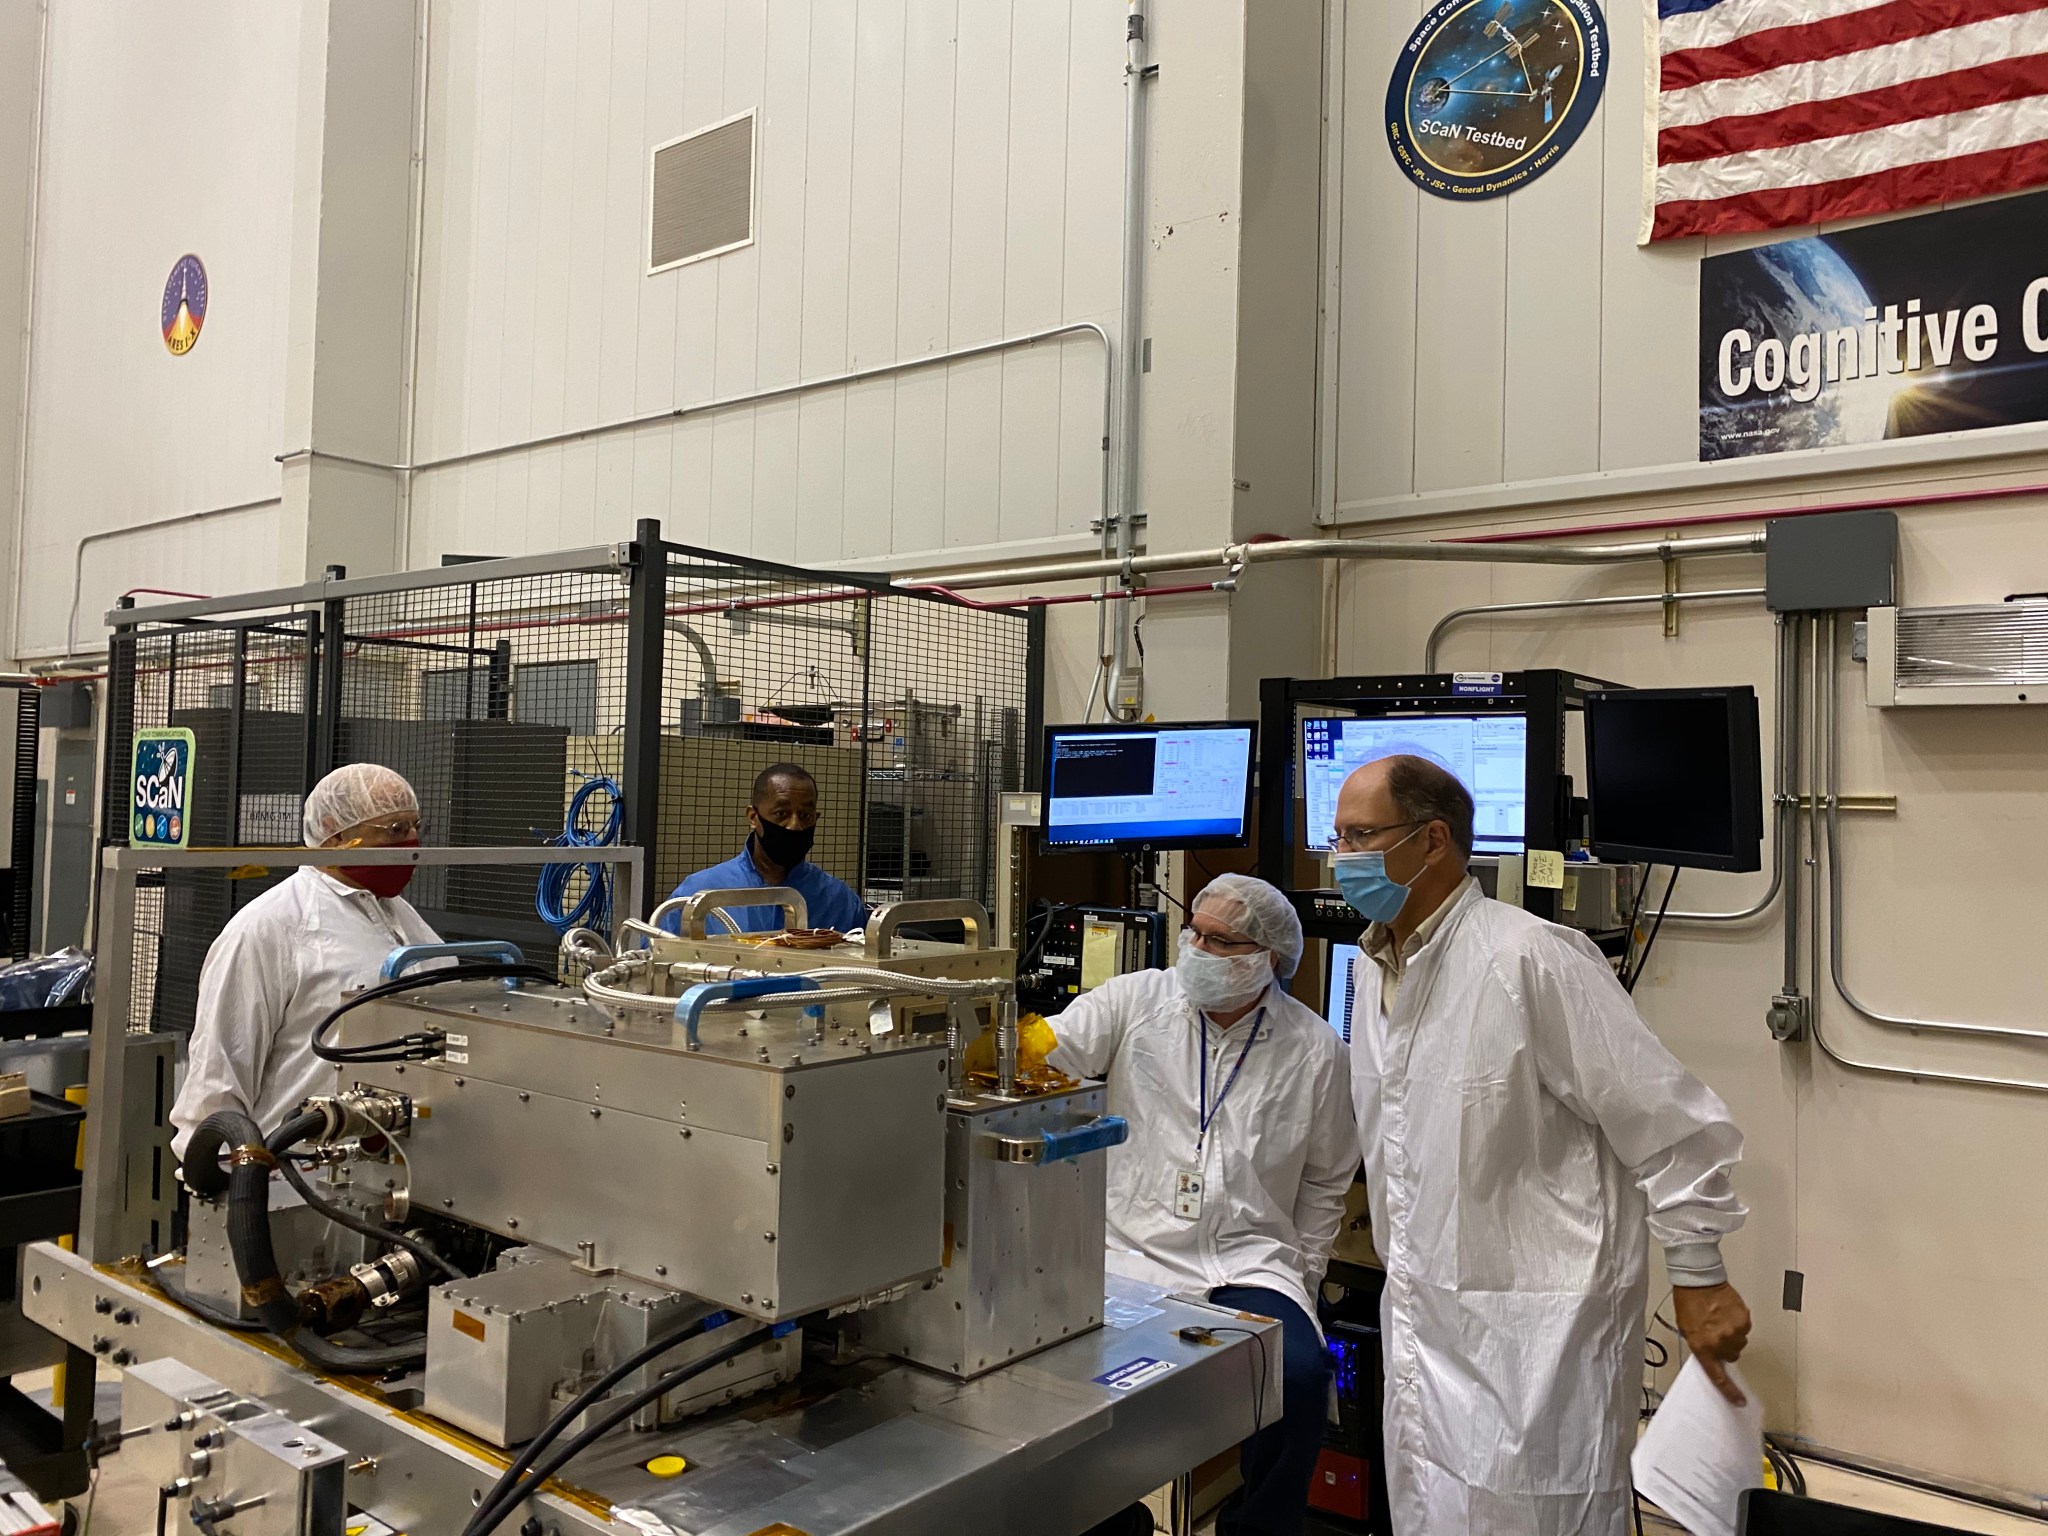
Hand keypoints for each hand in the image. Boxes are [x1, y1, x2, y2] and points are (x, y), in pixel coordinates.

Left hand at [1672, 1282, 1752, 1405]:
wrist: (1698, 1282)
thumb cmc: (1689, 1304)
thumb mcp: (1688, 1330)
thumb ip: (1702, 1347)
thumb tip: (1714, 1356)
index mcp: (1703, 1348)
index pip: (1718, 1376)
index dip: (1730, 1391)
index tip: (1739, 1401)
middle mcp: (1720, 1343)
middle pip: (1732, 1356)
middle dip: (1726, 1348)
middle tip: (1716, 1333)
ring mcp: (1734, 1331)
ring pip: (1740, 1342)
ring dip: (1733, 1335)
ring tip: (1720, 1320)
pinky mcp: (1744, 1319)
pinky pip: (1745, 1328)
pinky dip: (1738, 1323)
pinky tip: (1727, 1313)